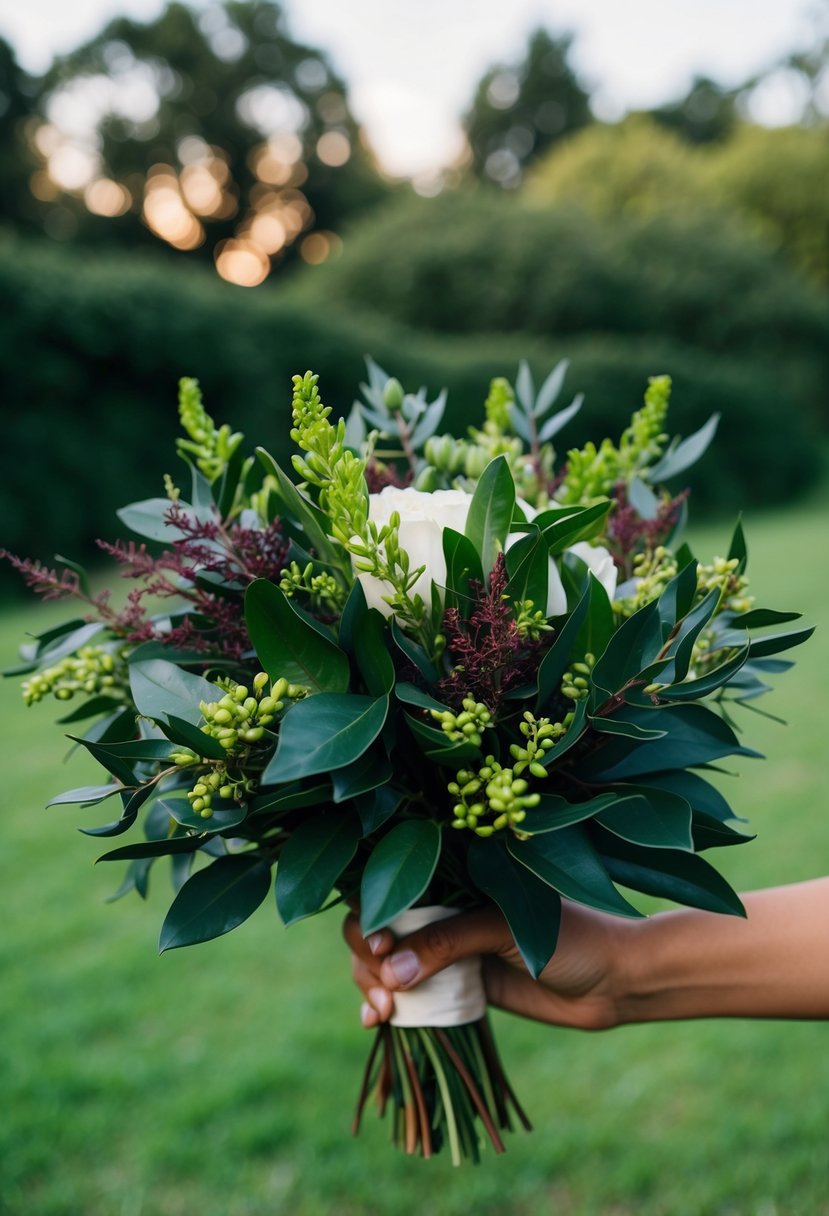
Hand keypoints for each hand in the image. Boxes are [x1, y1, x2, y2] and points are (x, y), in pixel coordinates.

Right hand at [343, 901, 628, 1031]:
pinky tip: (376, 1023)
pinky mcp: (458, 988)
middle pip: (379, 929)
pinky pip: (411, 997)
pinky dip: (386, 1008)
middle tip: (384, 990)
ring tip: (382, 1013)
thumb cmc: (569, 936)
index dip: (373, 916)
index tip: (381, 948)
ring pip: (386, 965)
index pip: (393, 888)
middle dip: (368, 958)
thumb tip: (391, 972)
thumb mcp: (506, 929)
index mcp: (455, 879)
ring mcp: (449, 952)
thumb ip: (450, 942)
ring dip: (371, 987)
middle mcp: (446, 912)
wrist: (614, 981)